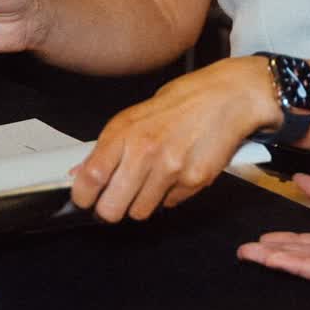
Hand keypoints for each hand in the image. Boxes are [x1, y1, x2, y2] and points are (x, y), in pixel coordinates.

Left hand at [71, 58, 279, 221]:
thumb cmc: (183, 102)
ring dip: (141, 202)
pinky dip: (169, 194)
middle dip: (110, 209)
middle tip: (116, 198)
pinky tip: (176, 171)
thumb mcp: (136, 116)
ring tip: (152, 178)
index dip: (82, 196)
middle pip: (111, 209)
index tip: (84, 198)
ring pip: (140, 212)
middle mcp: (145, 152)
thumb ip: (109, 147)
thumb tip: (81, 173)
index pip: (90, 178)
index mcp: (125, 131)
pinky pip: (169, 204)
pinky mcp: (194, 182)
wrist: (228, 97)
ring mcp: (171, 170)